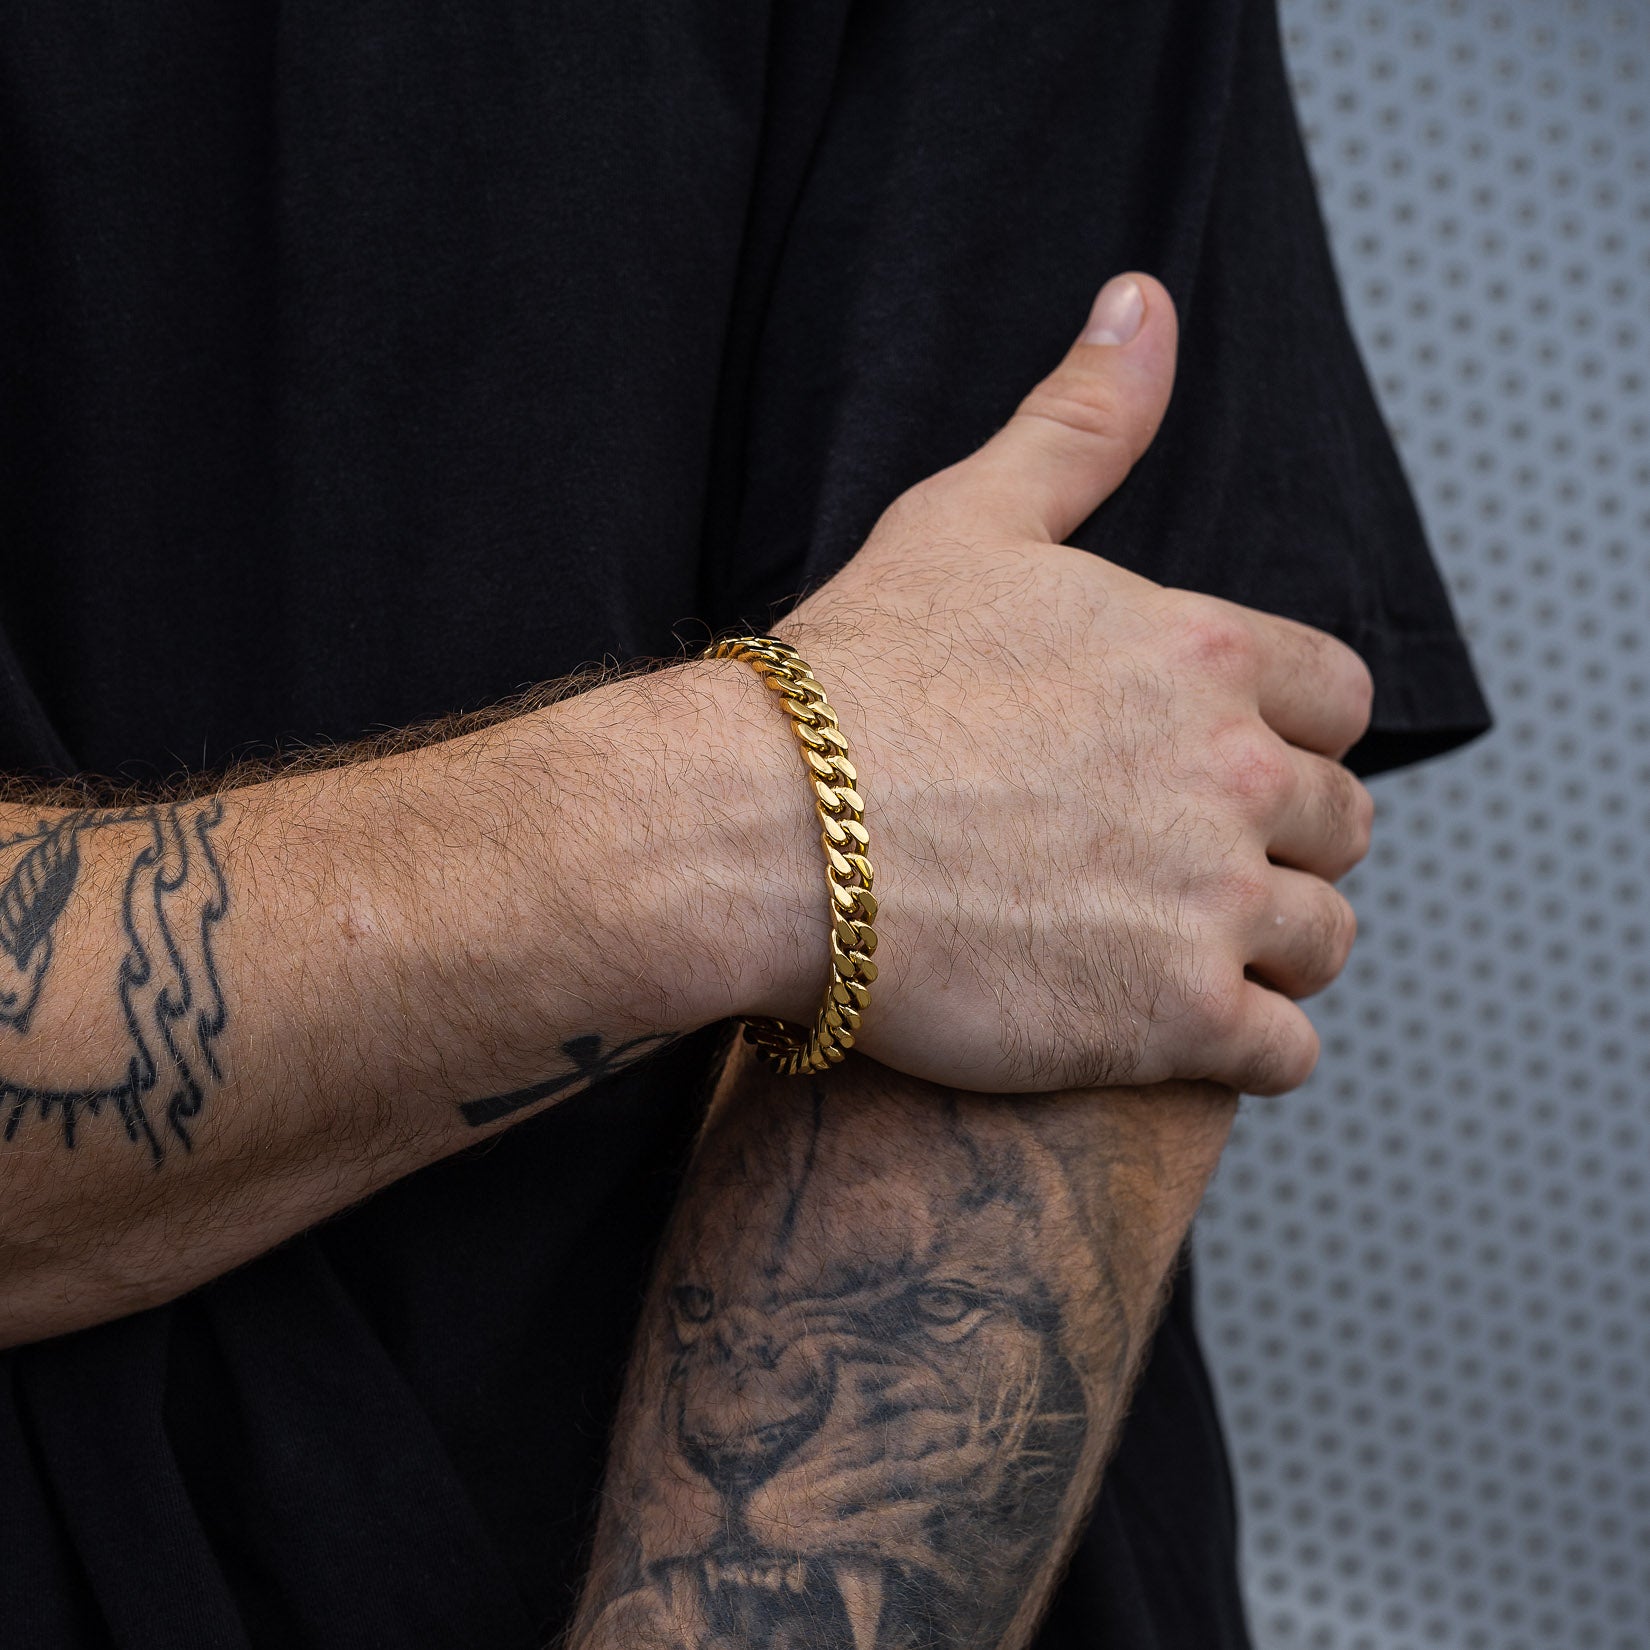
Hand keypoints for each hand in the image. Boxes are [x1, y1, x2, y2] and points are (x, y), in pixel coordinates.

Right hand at [769, 273, 1373, 1095]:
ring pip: (1323, 941)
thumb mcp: (967, 519)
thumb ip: (1080, 421)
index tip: (1211, 769)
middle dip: (1278, 845)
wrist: (757, 829)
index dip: (1284, 739)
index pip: (1338, 702)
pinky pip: (1283, 1052)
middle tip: (1180, 867)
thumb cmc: (850, 680)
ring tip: (1178, 951)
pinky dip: (1247, 1046)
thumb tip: (1144, 299)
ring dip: (1270, 950)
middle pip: (1338, 824)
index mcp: (1206, 653)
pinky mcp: (1170, 1018)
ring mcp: (1209, 902)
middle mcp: (1232, 773)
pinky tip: (1172, 1028)